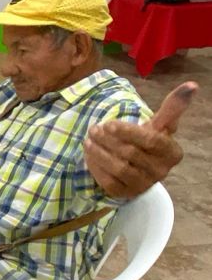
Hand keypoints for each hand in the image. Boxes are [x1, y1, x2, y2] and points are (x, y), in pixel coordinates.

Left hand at [85, 81, 195, 196]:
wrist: (139, 167)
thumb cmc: (149, 141)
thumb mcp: (160, 125)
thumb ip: (172, 106)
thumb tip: (191, 85)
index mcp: (172, 153)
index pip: (151, 141)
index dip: (129, 132)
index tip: (109, 123)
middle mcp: (161, 172)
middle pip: (131, 154)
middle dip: (109, 140)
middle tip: (94, 128)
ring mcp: (143, 185)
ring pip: (118, 168)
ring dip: (100, 152)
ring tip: (88, 139)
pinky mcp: (125, 194)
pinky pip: (108, 181)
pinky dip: (96, 166)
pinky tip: (89, 153)